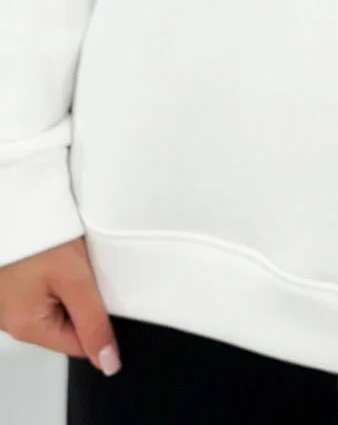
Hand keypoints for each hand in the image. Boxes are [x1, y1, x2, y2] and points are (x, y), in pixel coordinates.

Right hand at [0, 237, 120, 374]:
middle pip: (65, 323)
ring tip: (63, 254)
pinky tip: (52, 251)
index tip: (103, 291)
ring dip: (65, 280)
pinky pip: (38, 285)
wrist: (12, 196)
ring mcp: (7, 300)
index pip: (78, 344)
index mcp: (27, 326)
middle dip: (80, 296)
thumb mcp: (74, 277)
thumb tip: (108, 362)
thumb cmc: (36, 232)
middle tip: (79, 265)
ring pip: (53, 301)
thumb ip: (93, 321)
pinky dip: (50, 270)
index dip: (98, 319)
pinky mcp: (8, 281)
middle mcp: (10, 319)